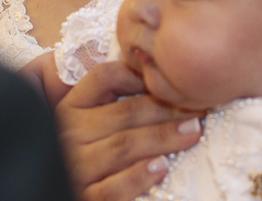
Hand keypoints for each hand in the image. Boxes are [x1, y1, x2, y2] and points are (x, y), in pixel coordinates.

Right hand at [55, 60, 202, 200]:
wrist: (63, 189)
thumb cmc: (90, 149)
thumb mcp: (92, 119)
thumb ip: (114, 98)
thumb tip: (158, 76)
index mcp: (72, 107)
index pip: (105, 77)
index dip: (139, 73)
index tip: (170, 78)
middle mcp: (69, 133)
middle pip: (123, 113)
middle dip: (166, 109)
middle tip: (199, 109)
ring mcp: (75, 167)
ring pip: (123, 147)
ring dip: (163, 137)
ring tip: (193, 132)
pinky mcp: (85, 197)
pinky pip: (113, 188)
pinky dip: (138, 176)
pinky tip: (162, 167)